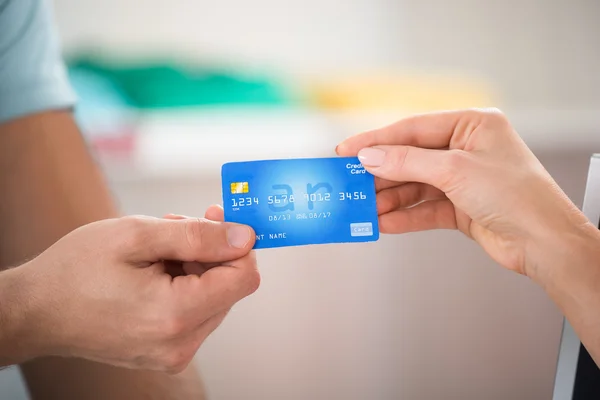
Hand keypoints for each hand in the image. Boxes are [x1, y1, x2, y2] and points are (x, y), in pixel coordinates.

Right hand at [13, 207, 258, 373]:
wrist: (36, 311)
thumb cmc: (76, 271)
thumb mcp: (138, 236)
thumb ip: (199, 236)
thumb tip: (246, 237)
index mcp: (176, 316)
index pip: (244, 277)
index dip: (238, 243)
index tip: (218, 219)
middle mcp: (180, 343)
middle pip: (229, 286)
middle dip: (211, 251)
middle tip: (177, 226)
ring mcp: (174, 352)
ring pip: (214, 296)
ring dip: (195, 265)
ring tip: (157, 249)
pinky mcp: (167, 352)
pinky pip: (195, 311)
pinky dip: (184, 284)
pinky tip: (156, 268)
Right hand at [336, 109, 591, 279]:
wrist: (545, 243)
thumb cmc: (515, 195)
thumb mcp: (454, 170)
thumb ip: (407, 162)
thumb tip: (370, 156)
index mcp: (472, 125)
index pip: (413, 128)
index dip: (377, 140)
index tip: (347, 150)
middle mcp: (466, 149)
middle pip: (411, 158)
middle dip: (381, 173)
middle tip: (350, 182)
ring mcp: (464, 179)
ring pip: (415, 186)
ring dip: (390, 198)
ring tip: (364, 208)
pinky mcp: (462, 207)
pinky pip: (425, 208)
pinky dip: (405, 216)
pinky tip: (385, 222)